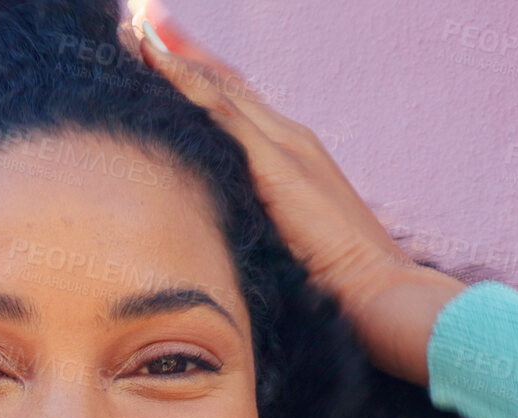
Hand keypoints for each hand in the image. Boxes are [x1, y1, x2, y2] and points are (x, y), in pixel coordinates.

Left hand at [132, 5, 465, 385]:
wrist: (380, 291)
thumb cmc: (338, 284)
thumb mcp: (288, 246)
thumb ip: (261, 229)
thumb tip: (226, 239)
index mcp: (291, 157)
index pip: (236, 105)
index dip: (198, 77)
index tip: (158, 53)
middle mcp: (289, 139)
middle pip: (225, 84)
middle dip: (180, 52)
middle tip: (138, 23)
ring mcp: (286, 147)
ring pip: (221, 88)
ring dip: (176, 57)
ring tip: (137, 29)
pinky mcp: (278, 164)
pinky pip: (224, 112)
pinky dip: (188, 83)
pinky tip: (158, 62)